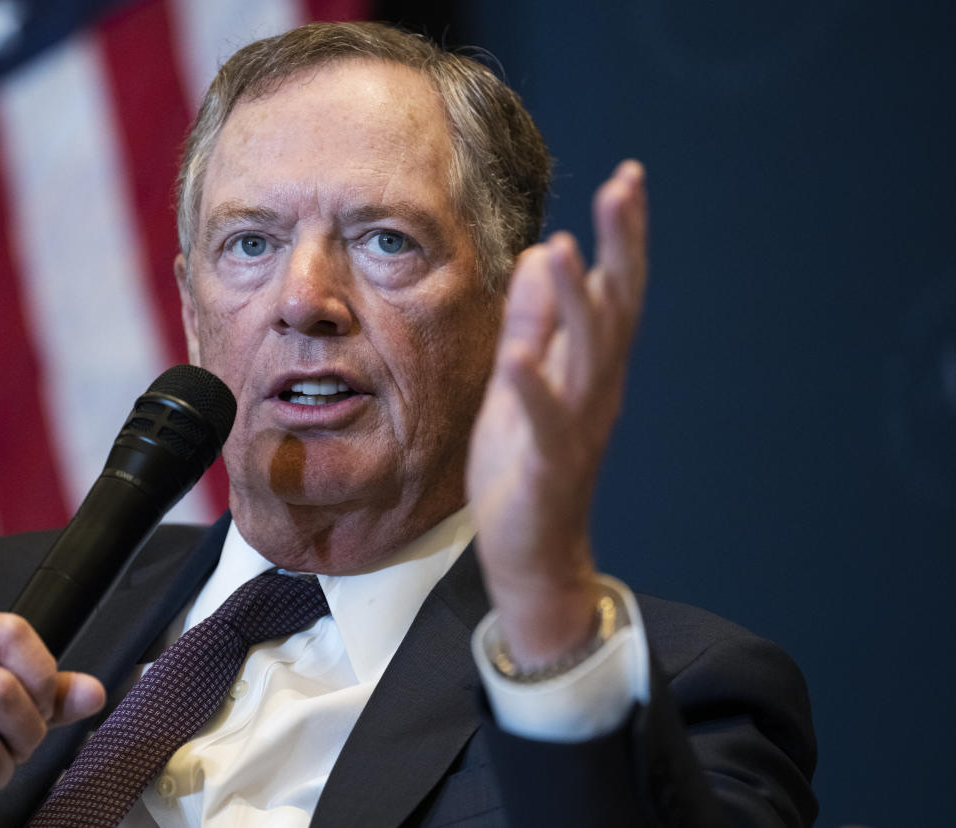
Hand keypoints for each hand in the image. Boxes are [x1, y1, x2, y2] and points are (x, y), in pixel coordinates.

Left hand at [467, 160, 647, 666]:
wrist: (532, 552)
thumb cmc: (526, 463)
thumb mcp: (522, 380)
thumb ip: (533, 323)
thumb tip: (538, 254)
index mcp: (591, 366)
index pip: (614, 290)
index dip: (623, 237)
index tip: (628, 178)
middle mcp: (596, 390)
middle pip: (617, 310)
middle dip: (620, 248)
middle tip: (623, 188)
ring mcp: (578, 428)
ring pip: (588, 358)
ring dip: (574, 303)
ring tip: (559, 250)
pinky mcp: (549, 468)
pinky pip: (545, 425)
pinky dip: (533, 390)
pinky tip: (518, 356)